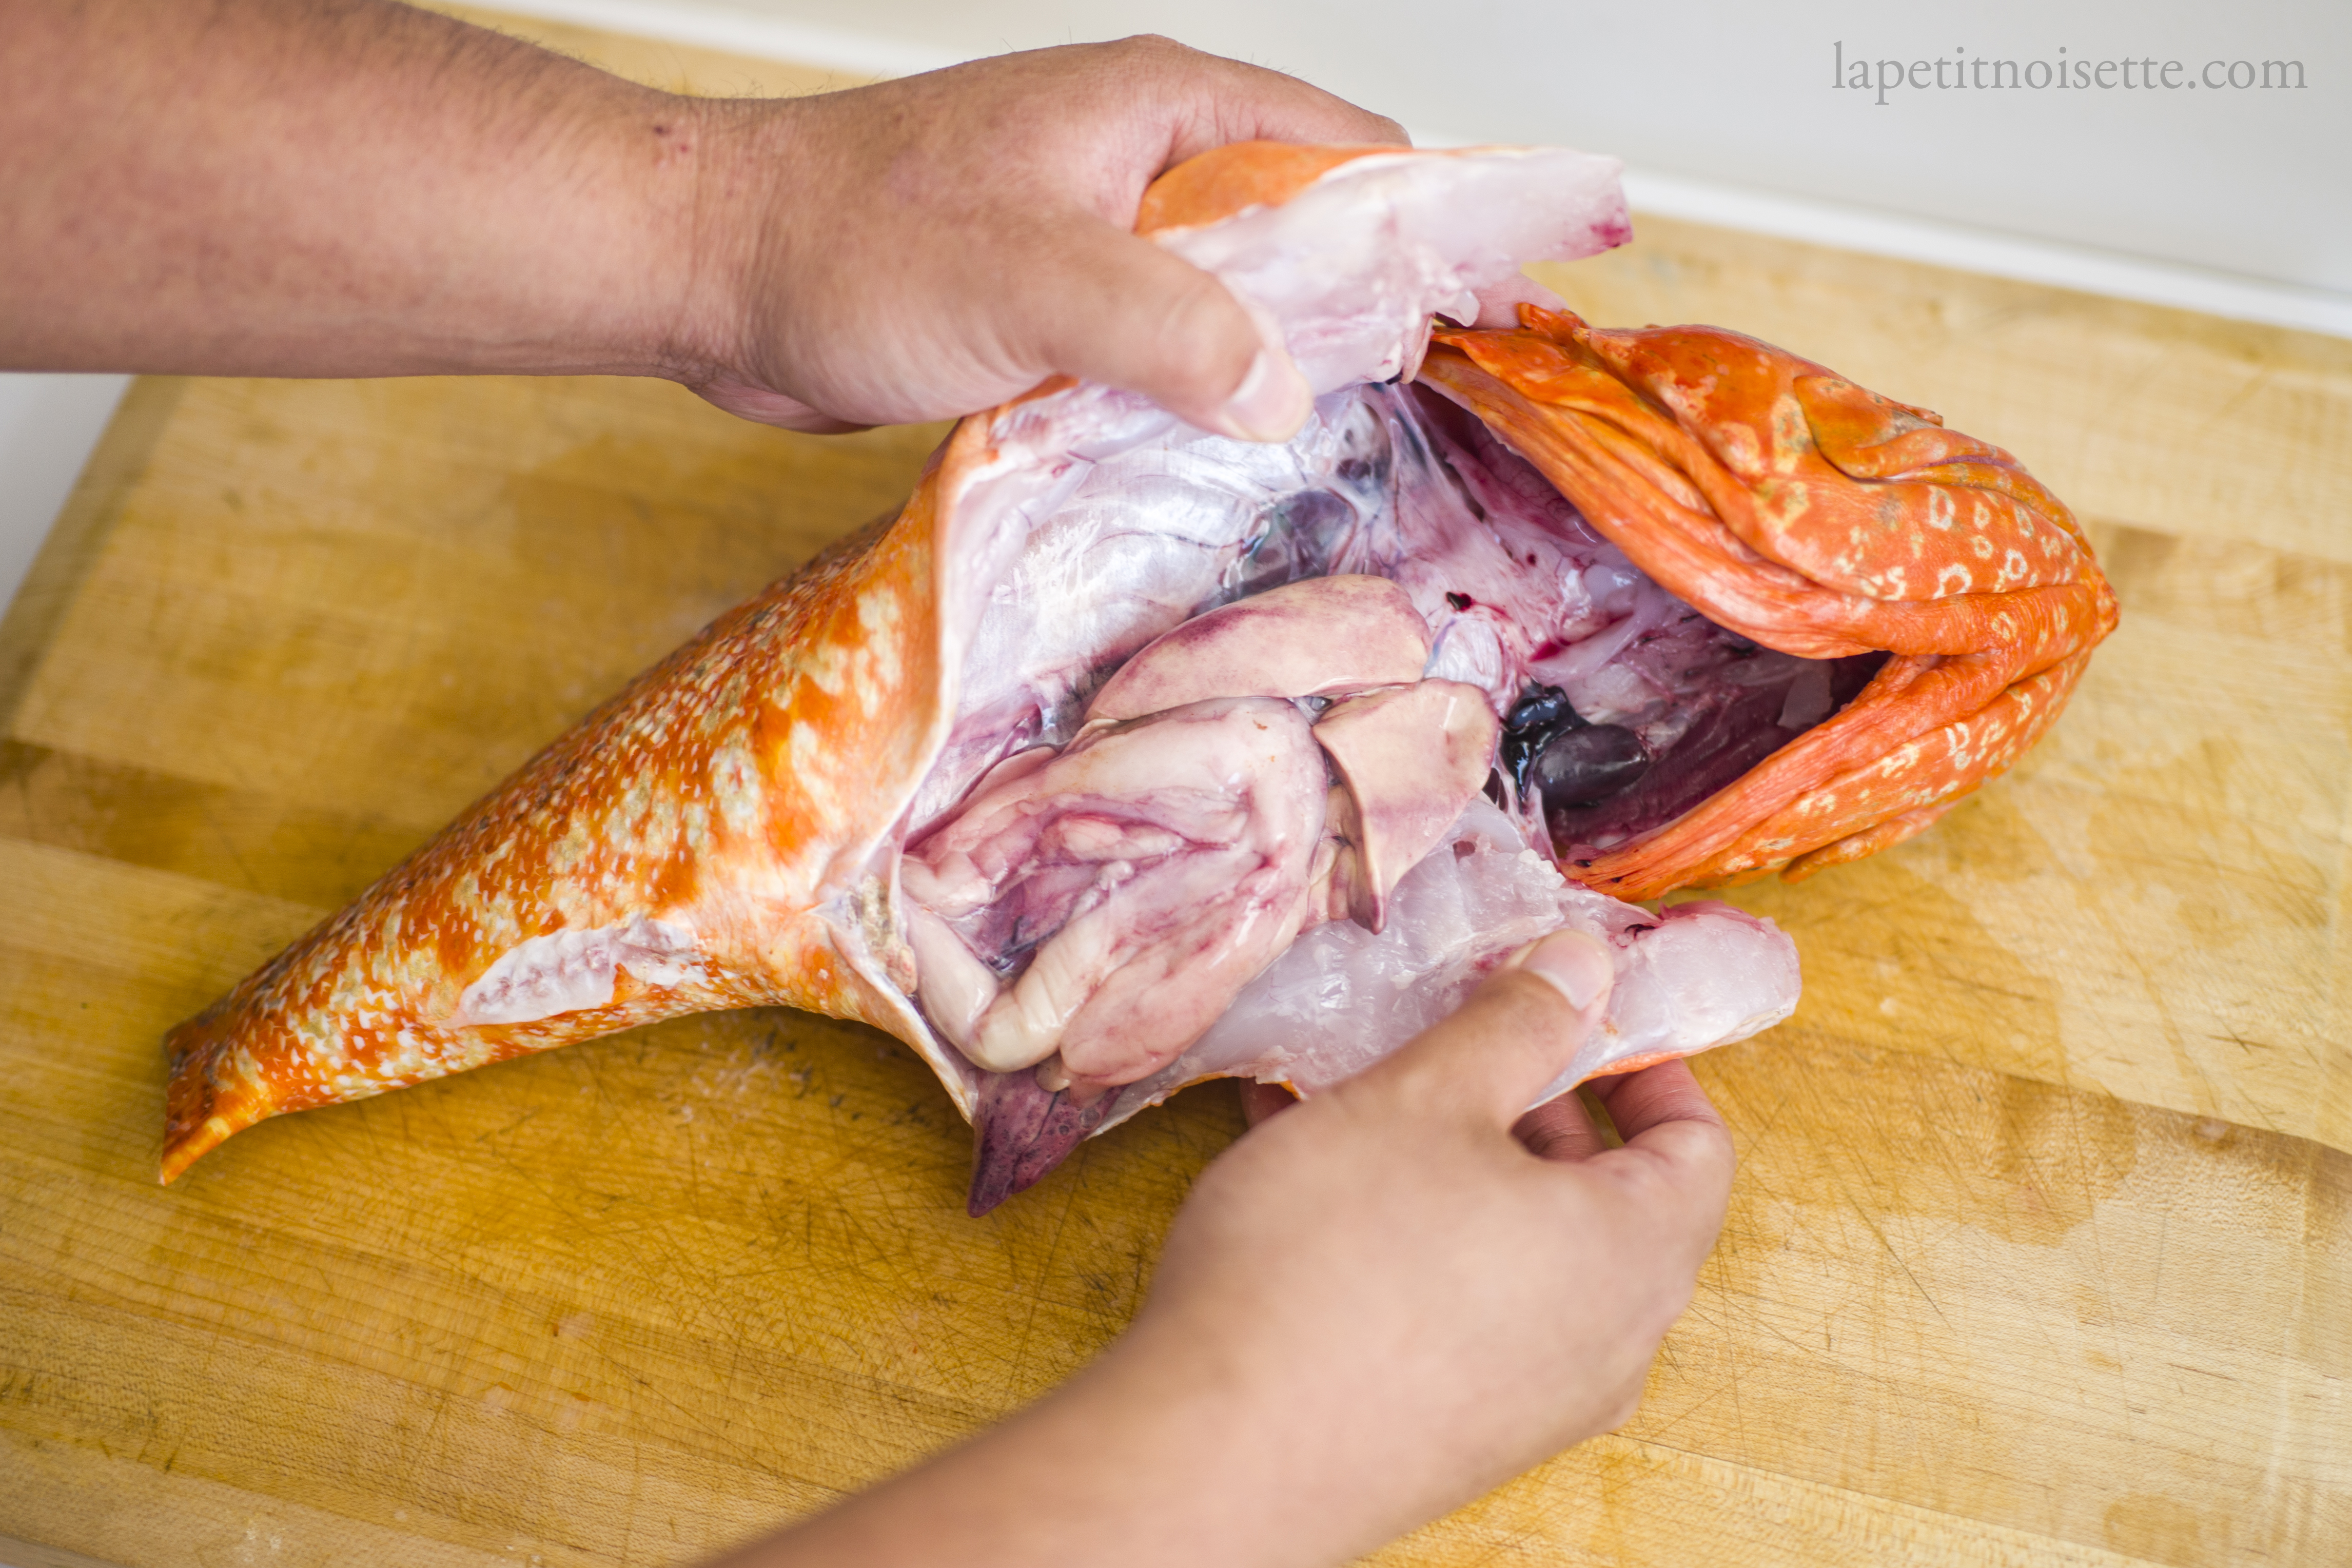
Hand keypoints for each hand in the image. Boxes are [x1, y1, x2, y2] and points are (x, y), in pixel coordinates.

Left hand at [681, 40, 1403, 435]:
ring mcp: (1100, 226)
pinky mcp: (1056, 294)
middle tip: (1392, 402)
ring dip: (1262, 363)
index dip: (1424, 225)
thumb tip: (1282, 392)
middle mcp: (1144, 158)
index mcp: (1164, 108)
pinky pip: (1159, 340)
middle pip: (1302, 228)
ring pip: (1230, 294)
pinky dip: (1187, 390)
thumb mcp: (1033, 279)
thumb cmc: (853, 241)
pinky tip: (1201, 451)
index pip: (1348, 149)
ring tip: (1308, 440)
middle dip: (1352, 312)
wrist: (723, 269)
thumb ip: (1170, 326)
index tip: (1474, 309)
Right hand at [1129, 930, 1735, 1560]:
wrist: (1216, 1453)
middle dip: (1532, 1102)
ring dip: (1460, 1162)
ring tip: (1367, 1101)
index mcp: (1635, 1254)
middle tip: (1454, 1040)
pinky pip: (1467, 1306)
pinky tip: (1315, 1176)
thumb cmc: (1333, 1262)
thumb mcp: (1426, 1098)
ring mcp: (1533, 1401)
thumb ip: (1515, 1023)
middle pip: (1609, 1196)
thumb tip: (1586, 966)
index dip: (1644, 1062)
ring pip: (1525, 1248)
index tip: (1573, 1010)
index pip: (1699, 1145)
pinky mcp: (1454, 1432)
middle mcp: (1608, 1343)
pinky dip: (1419, 1231)